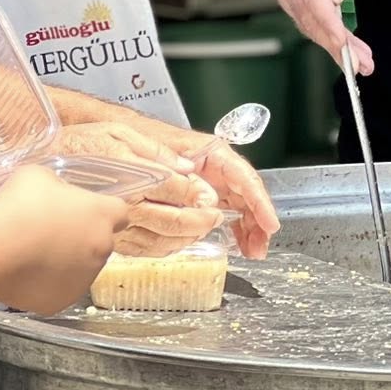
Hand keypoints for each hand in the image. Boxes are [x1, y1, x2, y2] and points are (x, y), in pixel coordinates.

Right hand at [0, 162, 129, 314]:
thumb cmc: (21, 205)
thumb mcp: (37, 177)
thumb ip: (55, 187)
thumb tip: (52, 196)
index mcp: (101, 215)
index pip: (119, 212)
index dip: (102, 212)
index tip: (84, 212)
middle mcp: (101, 249)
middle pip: (98, 243)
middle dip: (79, 239)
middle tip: (48, 233)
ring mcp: (83, 280)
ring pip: (78, 270)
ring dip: (63, 264)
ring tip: (30, 255)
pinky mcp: (61, 302)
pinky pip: (55, 291)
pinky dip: (43, 285)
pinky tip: (22, 274)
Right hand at [47, 122, 236, 258]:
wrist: (30, 187)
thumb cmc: (72, 150)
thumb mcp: (115, 133)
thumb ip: (152, 150)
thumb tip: (184, 164)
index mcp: (128, 179)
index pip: (172, 188)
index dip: (195, 193)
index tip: (210, 196)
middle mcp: (123, 210)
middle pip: (171, 220)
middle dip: (198, 220)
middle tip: (213, 216)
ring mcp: (111, 235)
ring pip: (158, 242)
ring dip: (183, 238)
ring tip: (199, 230)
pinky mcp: (99, 250)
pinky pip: (138, 252)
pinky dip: (160, 250)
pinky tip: (170, 244)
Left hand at [144, 126, 280, 259]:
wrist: (120, 138)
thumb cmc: (141, 139)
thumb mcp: (157, 152)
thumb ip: (180, 171)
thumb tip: (204, 196)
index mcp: (212, 152)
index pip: (244, 177)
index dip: (259, 202)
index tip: (269, 223)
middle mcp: (216, 167)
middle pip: (247, 194)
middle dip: (258, 221)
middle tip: (260, 247)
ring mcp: (210, 181)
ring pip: (239, 205)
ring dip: (249, 228)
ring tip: (253, 251)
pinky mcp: (202, 195)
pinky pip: (226, 211)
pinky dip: (234, 227)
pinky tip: (239, 244)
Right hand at [271, 0, 371, 75]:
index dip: (328, 22)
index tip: (343, 44)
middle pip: (310, 18)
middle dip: (336, 44)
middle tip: (362, 65)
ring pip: (308, 26)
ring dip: (334, 47)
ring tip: (361, 64)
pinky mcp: (289, 3)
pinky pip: (308, 24)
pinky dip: (326, 38)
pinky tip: (346, 51)